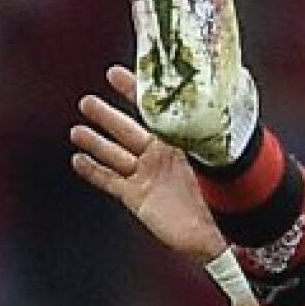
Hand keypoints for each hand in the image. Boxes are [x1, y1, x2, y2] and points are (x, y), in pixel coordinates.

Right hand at [70, 66, 226, 260]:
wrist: (221, 231)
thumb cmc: (228, 192)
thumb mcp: (215, 154)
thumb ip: (198, 130)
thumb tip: (197, 102)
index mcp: (181, 139)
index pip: (153, 109)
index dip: (133, 90)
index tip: (114, 74)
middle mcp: (161, 155)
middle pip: (126, 130)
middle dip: (105, 116)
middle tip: (86, 102)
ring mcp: (148, 176)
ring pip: (114, 154)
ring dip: (95, 142)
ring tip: (77, 131)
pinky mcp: (137, 197)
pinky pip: (110, 181)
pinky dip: (93, 171)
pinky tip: (78, 160)